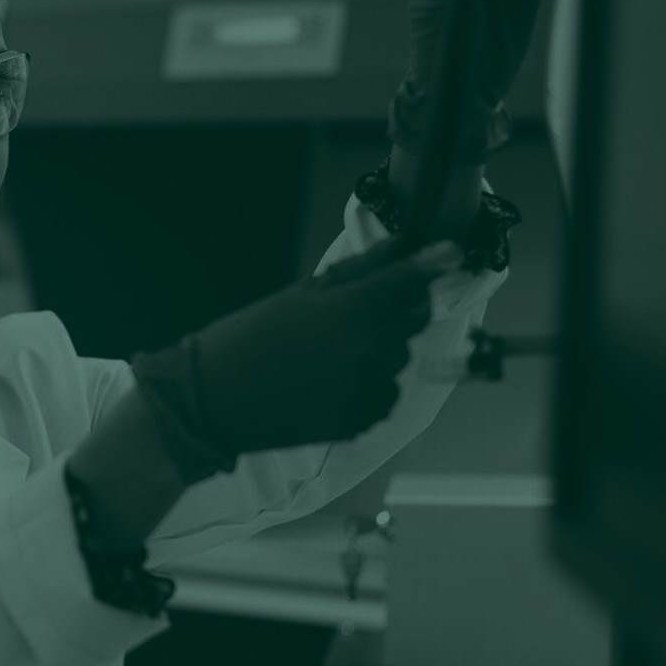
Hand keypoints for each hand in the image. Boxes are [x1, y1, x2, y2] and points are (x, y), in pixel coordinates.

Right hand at [136, 239, 457, 470]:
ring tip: (326, 357)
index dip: (434, 264)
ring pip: (397, 361)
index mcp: (354, 309)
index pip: (411, 280)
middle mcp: (370, 349)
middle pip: (413, 320)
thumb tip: (406, 243)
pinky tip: (327, 384)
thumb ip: (362, 270)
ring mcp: (367, 389)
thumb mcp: (303, 293)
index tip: (452, 254)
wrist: (213, 400)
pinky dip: (366, 388)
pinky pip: (382, 397)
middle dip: (395, 310)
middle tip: (352, 313)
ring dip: (376, 353)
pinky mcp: (359, 422)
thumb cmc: (251, 336)